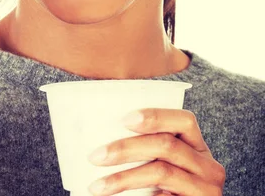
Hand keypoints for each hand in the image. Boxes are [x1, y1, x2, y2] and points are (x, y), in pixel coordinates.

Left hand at [87, 108, 225, 194]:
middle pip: (167, 145)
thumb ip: (149, 149)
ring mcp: (206, 190)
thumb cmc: (167, 191)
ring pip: (161, 172)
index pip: (184, 120)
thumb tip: (104, 134)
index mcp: (199, 148)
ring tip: (97, 186)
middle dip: (126, 148)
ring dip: (123, 178)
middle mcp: (209, 167)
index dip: (155, 116)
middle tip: (95, 156)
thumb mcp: (165, 165)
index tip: (123, 119)